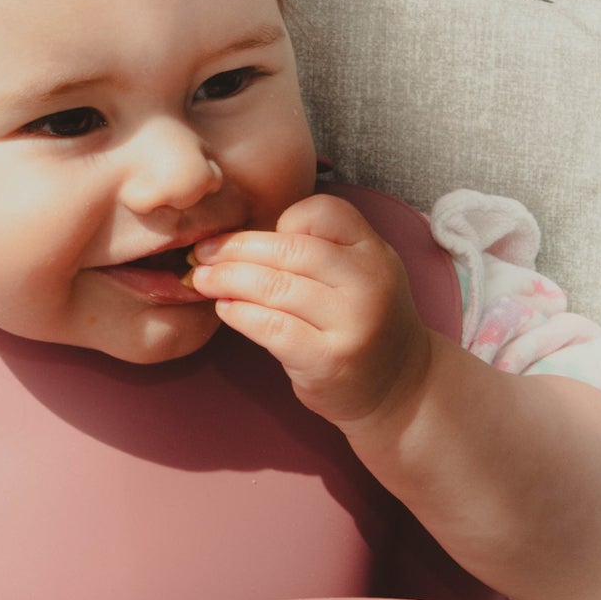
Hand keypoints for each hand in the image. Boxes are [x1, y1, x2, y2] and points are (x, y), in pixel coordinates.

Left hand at [188, 193, 433, 429]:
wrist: (399, 388)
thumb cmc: (361, 323)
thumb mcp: (359, 274)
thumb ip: (319, 249)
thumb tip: (240, 237)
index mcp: (374, 252)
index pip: (324, 212)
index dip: (283, 219)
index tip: (255, 238)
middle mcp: (368, 283)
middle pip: (290, 249)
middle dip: (235, 248)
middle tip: (203, 252)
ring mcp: (352, 323)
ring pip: (275, 287)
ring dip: (228, 279)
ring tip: (201, 278)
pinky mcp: (329, 360)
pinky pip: (273, 328)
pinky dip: (240, 314)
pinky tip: (224, 309)